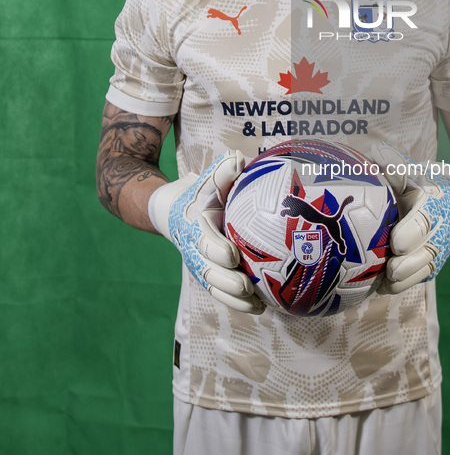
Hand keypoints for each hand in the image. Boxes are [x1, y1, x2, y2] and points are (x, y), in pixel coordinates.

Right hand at [149, 151, 264, 313]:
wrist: (172, 210)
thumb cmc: (199, 192)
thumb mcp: (208, 180)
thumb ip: (224, 171)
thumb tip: (240, 158)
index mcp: (195, 225)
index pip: (204, 240)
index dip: (216, 249)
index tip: (233, 255)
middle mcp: (194, 249)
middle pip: (208, 270)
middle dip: (227, 281)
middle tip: (247, 287)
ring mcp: (199, 264)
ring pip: (214, 287)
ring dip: (234, 299)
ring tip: (257, 306)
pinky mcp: (207, 274)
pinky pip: (220, 293)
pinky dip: (237, 303)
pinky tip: (259, 309)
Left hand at [371, 143, 449, 292]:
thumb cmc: (423, 181)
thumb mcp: (412, 170)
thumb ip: (395, 165)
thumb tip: (375, 153)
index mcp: (433, 205)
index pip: (425, 221)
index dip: (411, 232)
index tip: (396, 242)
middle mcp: (439, 230)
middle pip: (428, 250)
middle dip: (409, 262)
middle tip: (391, 269)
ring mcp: (438, 247)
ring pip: (426, 267)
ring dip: (407, 277)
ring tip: (387, 282)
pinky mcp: (433, 260)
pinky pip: (421, 276)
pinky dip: (404, 284)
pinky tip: (383, 289)